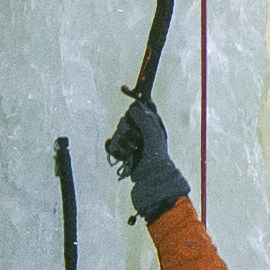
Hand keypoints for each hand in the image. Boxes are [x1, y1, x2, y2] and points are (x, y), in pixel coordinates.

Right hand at [109, 95, 187, 221]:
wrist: (151, 181)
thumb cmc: (157, 159)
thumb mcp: (154, 135)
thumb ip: (145, 119)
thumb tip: (136, 106)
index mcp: (154, 125)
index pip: (142, 106)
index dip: (134, 96)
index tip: (123, 88)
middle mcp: (143, 131)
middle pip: (127, 119)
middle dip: (128, 128)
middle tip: (136, 140)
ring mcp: (133, 141)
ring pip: (119, 131)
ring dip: (124, 142)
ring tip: (133, 152)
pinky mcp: (123, 152)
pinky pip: (112, 144)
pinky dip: (115, 150)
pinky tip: (122, 156)